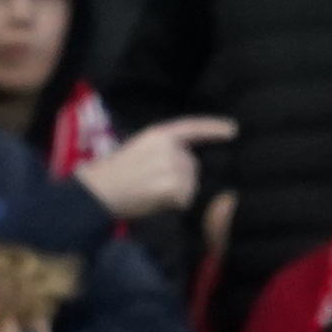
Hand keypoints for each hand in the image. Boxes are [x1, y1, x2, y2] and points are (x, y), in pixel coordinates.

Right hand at [76, 115, 232, 222]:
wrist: (98, 191)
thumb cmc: (112, 172)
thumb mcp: (137, 149)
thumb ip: (162, 150)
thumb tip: (187, 160)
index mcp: (158, 134)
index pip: (192, 128)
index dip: (213, 128)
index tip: (233, 129)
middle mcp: (171, 149)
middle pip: (192, 164)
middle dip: (180, 175)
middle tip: (152, 182)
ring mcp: (175, 168)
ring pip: (190, 184)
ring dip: (177, 191)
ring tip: (151, 192)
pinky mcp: (176, 189)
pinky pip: (185, 199)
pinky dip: (174, 204)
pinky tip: (155, 201)